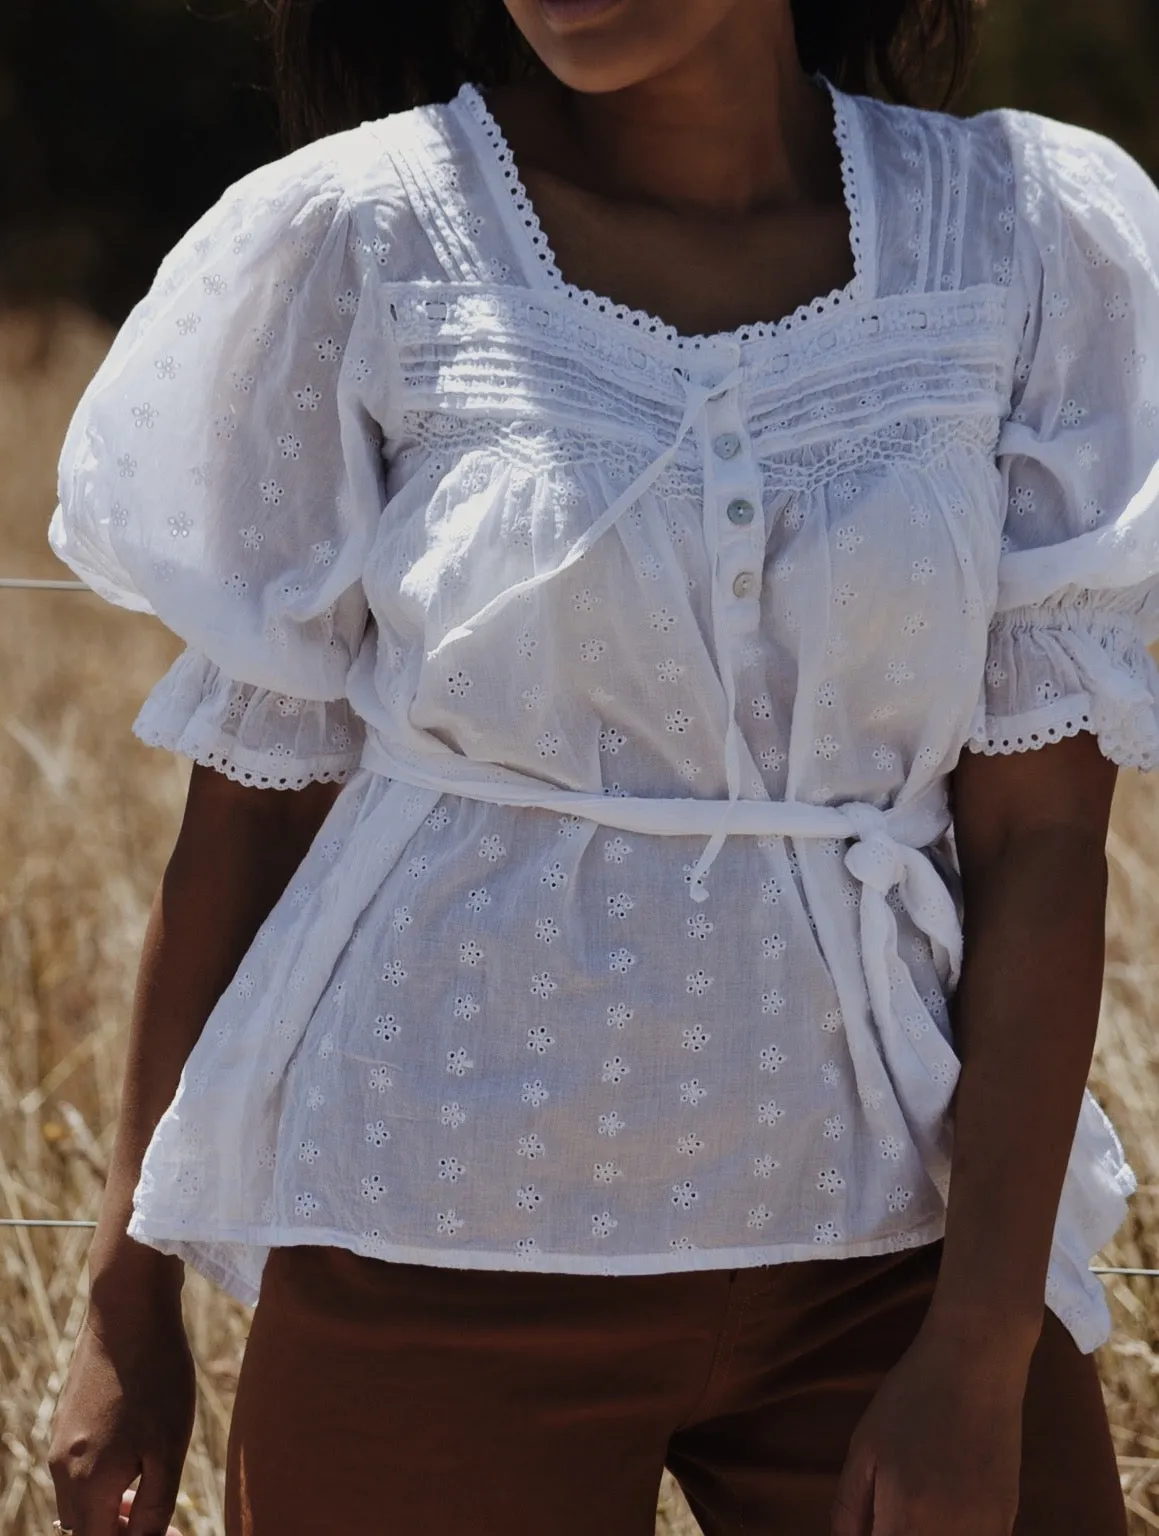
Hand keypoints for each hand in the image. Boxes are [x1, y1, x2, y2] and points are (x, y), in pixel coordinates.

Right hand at [49, 1304, 194, 1535]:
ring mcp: (60, 1444)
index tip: (171, 1533)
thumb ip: (155, 1506)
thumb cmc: (156, 1378)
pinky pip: (79, 1470)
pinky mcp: (65, 1420)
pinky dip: (104, 1480)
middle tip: (165, 1520)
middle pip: (86, 1529)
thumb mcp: (169, 1448)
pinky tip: (137, 1454)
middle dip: (122, 1532)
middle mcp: (63, 1471)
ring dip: (113, 1508)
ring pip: (80, 1502)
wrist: (128, 1311)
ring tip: (153, 1488)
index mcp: (87, 1486)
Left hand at [830, 1323, 1028, 1535]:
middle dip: (895, 1532)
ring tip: (915, 1503)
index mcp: (906, 1517)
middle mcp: (950, 1535)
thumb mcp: (864, 1447)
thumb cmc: (910, 1398)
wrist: (974, 1365)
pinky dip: (956, 1534)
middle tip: (889, 1507)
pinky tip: (944, 1508)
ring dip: (925, 1533)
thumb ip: (850, 1508)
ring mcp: (986, 1531)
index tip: (870, 1523)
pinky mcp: (1008, 1519)